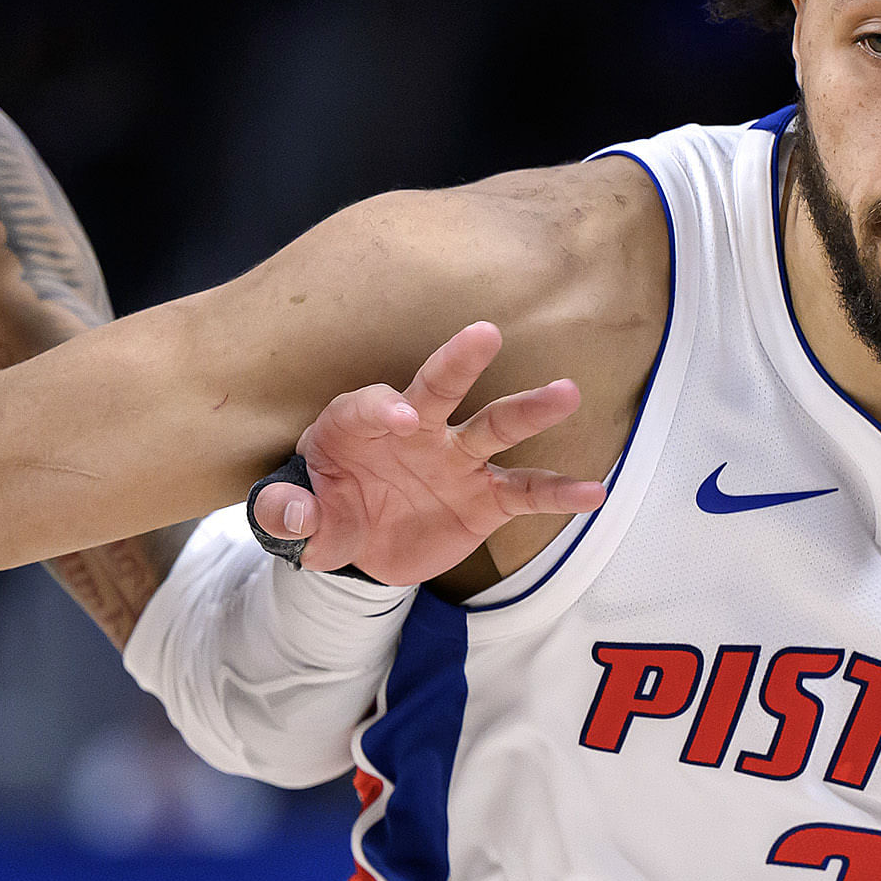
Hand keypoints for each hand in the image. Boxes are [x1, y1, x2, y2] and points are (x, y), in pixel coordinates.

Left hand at [251, 323, 609, 586]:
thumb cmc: (327, 513)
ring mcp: (455, 460)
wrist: (362, 546)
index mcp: (359, 424)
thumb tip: (292, 513)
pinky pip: (524, 491)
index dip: (383, 407)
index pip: (370, 405)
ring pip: (493, 427)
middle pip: (439, 388)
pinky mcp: (485, 496)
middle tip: (485, 334)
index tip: (404, 418)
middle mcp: (416, 429)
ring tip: (566, 393)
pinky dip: (557, 492)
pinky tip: (592, 492)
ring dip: (528, 409)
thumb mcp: (296, 522)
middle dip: (459, 362)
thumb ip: (288, 514)